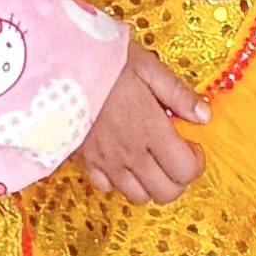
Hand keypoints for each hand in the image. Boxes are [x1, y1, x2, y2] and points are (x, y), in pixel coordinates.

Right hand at [68, 45, 208, 203]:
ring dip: (149, 182)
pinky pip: (106, 187)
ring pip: (138, 196)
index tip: (191, 144)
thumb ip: (176, 93)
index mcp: (150, 129)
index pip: (186, 170)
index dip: (196, 161)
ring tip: (147, 157)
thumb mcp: (145, 65)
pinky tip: (119, 158)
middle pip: (166, 192)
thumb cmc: (100, 59)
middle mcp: (130, 153)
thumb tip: (204, 115)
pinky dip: (118, 181)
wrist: (50, 64)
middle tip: (173, 155)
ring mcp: (105, 161)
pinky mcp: (82, 160)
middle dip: (177, 178)